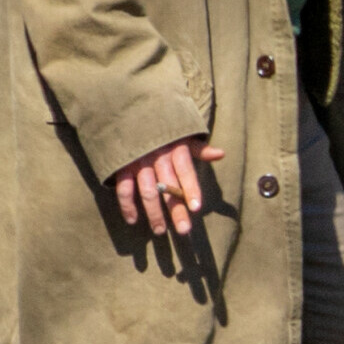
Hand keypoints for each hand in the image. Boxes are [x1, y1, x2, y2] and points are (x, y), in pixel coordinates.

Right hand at [109, 136, 224, 234]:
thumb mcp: (182, 135)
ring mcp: (138, 161)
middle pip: (168, 186)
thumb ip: (199, 149)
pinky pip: (124, 188)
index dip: (191, 189)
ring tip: (160, 230)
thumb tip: (221, 154)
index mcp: (175, 147)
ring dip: (153, 212)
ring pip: (147, 191)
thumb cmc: (162, 131)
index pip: (185, 170)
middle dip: (176, 209)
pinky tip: (132, 220)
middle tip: (183, 230)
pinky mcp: (122, 166)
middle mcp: (157, 155)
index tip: (196, 208)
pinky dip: (127, 205)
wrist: (130, 113)